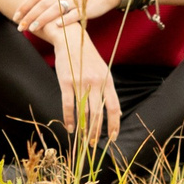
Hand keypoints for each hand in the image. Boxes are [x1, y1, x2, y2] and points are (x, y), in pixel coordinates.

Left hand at [15, 0, 120, 41]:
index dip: (25, 5)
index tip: (15, 16)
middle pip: (43, 3)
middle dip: (30, 15)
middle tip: (20, 26)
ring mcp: (75, 0)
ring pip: (56, 9)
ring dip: (43, 19)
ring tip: (32, 28)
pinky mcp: (85, 9)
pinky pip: (74, 15)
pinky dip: (65, 20)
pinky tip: (56, 26)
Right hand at [52, 24, 120, 143]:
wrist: (72, 39)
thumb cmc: (88, 58)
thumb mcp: (103, 71)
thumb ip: (108, 90)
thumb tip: (117, 112)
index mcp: (107, 81)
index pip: (114, 107)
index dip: (114, 124)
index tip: (114, 137)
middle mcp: (96, 83)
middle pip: (99, 113)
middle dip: (97, 131)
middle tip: (94, 143)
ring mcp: (80, 82)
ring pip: (83, 111)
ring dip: (84, 128)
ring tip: (83, 139)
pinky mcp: (66, 82)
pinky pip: (68, 105)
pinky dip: (69, 119)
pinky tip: (70, 128)